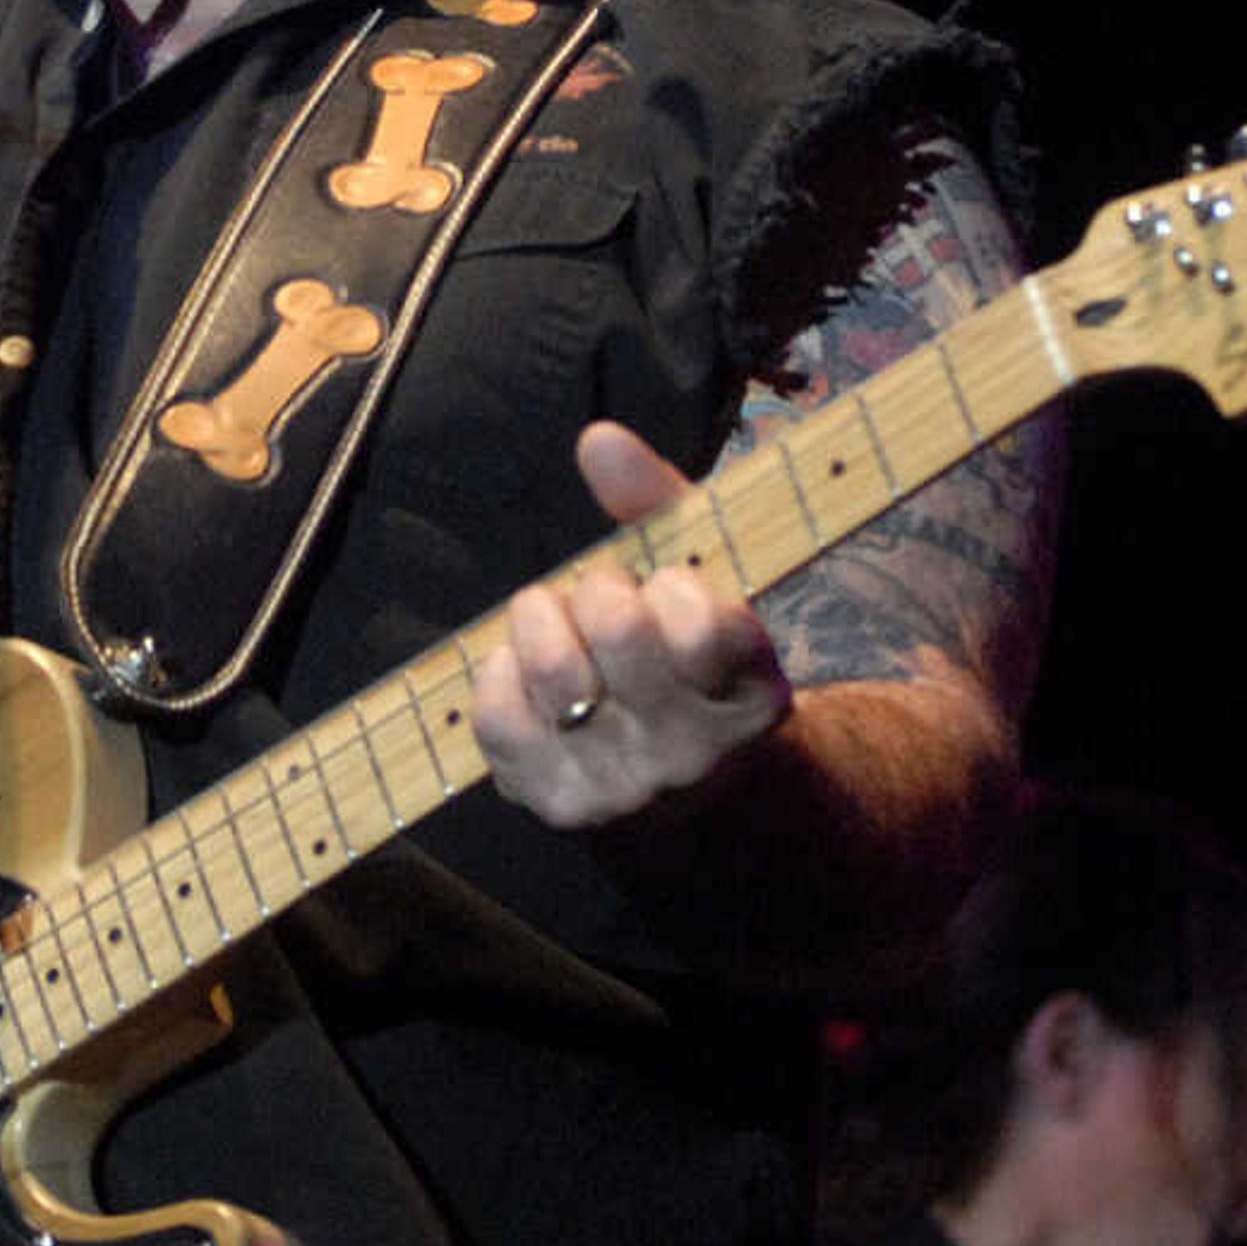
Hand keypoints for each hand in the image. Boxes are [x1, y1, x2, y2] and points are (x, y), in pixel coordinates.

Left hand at [472, 420, 790, 829]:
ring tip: (562, 632)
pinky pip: (497, 713)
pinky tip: (528, 676)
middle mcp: (692, 750)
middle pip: (616, 627)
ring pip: (551, 668)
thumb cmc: (683, 655)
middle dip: (599, 590)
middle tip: (605, 603)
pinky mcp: (558, 804)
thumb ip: (655, 500)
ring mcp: (624, 786)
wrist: (681, 786)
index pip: (700, 621)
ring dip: (543, 624)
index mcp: (749, 694)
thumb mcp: (698, 573)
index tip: (672, 593)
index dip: (670, 586)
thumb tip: (598, 440)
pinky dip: (500, 673)